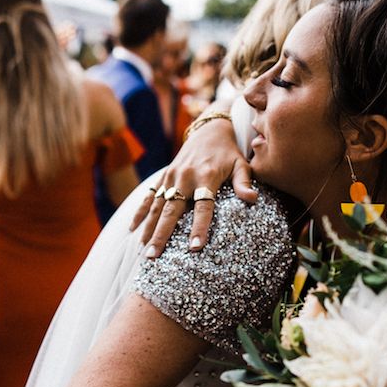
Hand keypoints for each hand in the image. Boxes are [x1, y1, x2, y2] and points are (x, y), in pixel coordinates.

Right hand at [130, 114, 256, 257]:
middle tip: (154, 256)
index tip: (195, 246)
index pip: (203, 206)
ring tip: (144, 250)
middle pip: (171, 210)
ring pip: (156, 206)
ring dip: (149, 229)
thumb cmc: (229, 153)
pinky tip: (133, 229)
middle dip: (162, 234)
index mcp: (206, 176)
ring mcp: (171, 177)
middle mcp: (184, 177)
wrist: (209, 130)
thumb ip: (244, 183)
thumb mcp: (241, 164)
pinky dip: (140, 213)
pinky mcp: (163, 176)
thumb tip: (252, 199)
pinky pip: (149, 196)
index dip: (199, 226)